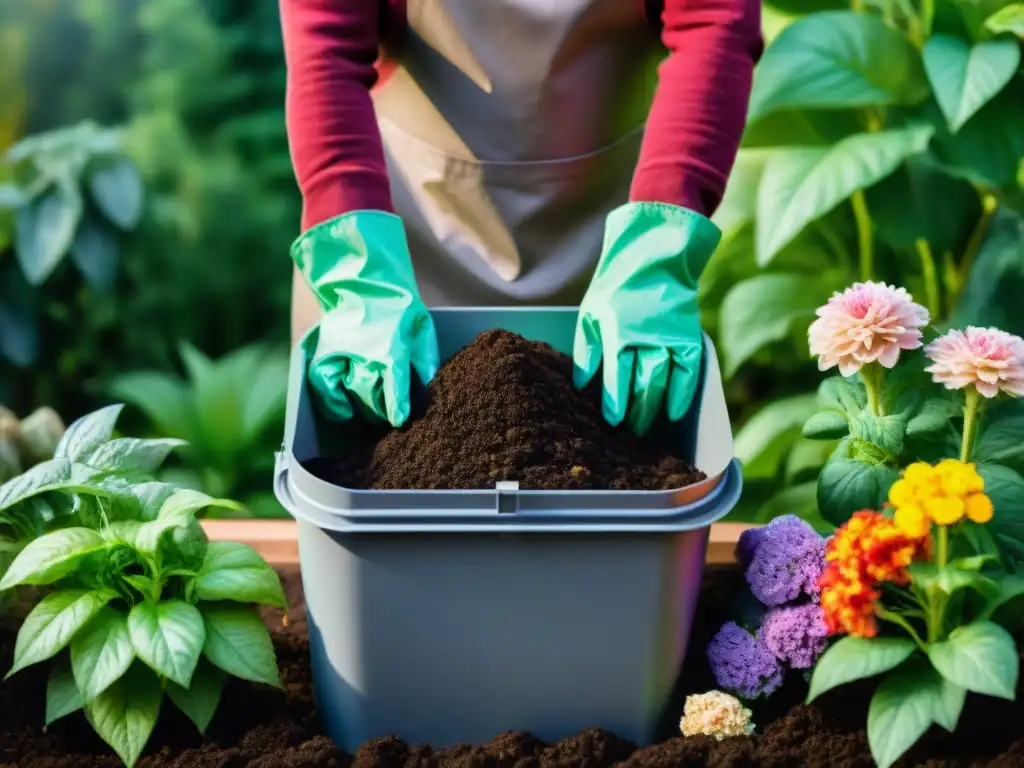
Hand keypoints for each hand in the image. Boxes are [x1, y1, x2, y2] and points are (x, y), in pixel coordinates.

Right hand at [292, 211, 438, 426]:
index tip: (399, 419)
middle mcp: (363, 351)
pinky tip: (345, 412)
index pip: (394, 381)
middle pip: (371, 393)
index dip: (396, 403)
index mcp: (391, 344)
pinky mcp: (326, 353)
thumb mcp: (421, 324)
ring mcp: (341, 352)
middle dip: (382, 410)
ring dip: (362, 408)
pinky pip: (323, 384)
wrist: (363, 281)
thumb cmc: (398, 305)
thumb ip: (425, 356)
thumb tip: (429, 384)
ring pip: (348, 392)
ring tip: (374, 414)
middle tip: (392, 416)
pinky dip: (332, 403)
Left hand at [573, 202, 719, 435]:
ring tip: (644, 429)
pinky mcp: (688, 335)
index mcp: (618, 331)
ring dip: (654, 409)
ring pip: (663, 382)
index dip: (613, 402)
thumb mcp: (591, 312)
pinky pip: (689, 371)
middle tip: (627, 435)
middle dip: (634, 414)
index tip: (610, 422)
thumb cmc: (617, 286)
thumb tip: (581, 385)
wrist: (655, 255)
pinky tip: (674, 413)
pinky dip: (683, 394)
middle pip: (641, 385)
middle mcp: (645, 337)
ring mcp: (670, 337)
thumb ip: (587, 349)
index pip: (615, 376)